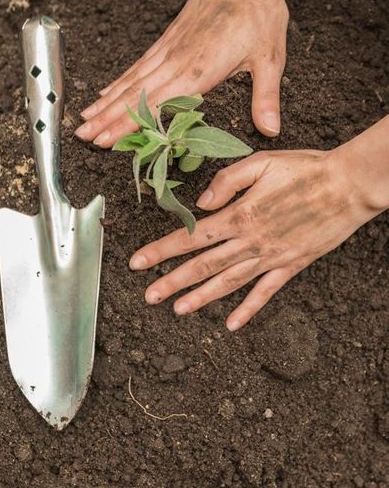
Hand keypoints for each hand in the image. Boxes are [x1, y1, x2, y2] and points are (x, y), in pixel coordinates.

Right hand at [76, 0, 293, 146]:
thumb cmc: (258, 13)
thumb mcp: (269, 59)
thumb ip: (266, 96)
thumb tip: (270, 129)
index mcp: (198, 72)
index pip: (154, 105)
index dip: (127, 125)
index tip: (105, 140)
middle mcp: (177, 62)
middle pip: (133, 95)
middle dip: (106, 119)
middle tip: (82, 136)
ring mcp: (169, 49)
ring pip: (130, 81)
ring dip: (105, 102)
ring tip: (84, 119)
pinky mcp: (168, 39)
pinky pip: (138, 65)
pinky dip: (119, 81)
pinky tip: (106, 92)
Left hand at [128, 142, 382, 329]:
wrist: (350, 185)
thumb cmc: (306, 169)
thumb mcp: (262, 162)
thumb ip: (227, 181)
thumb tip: (201, 204)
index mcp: (240, 214)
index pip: (191, 236)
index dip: (161, 250)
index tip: (137, 263)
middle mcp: (250, 241)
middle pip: (203, 265)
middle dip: (172, 282)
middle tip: (148, 297)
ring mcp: (271, 257)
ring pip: (229, 283)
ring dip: (202, 298)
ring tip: (178, 311)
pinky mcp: (291, 266)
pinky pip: (265, 292)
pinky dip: (248, 310)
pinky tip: (231, 324)